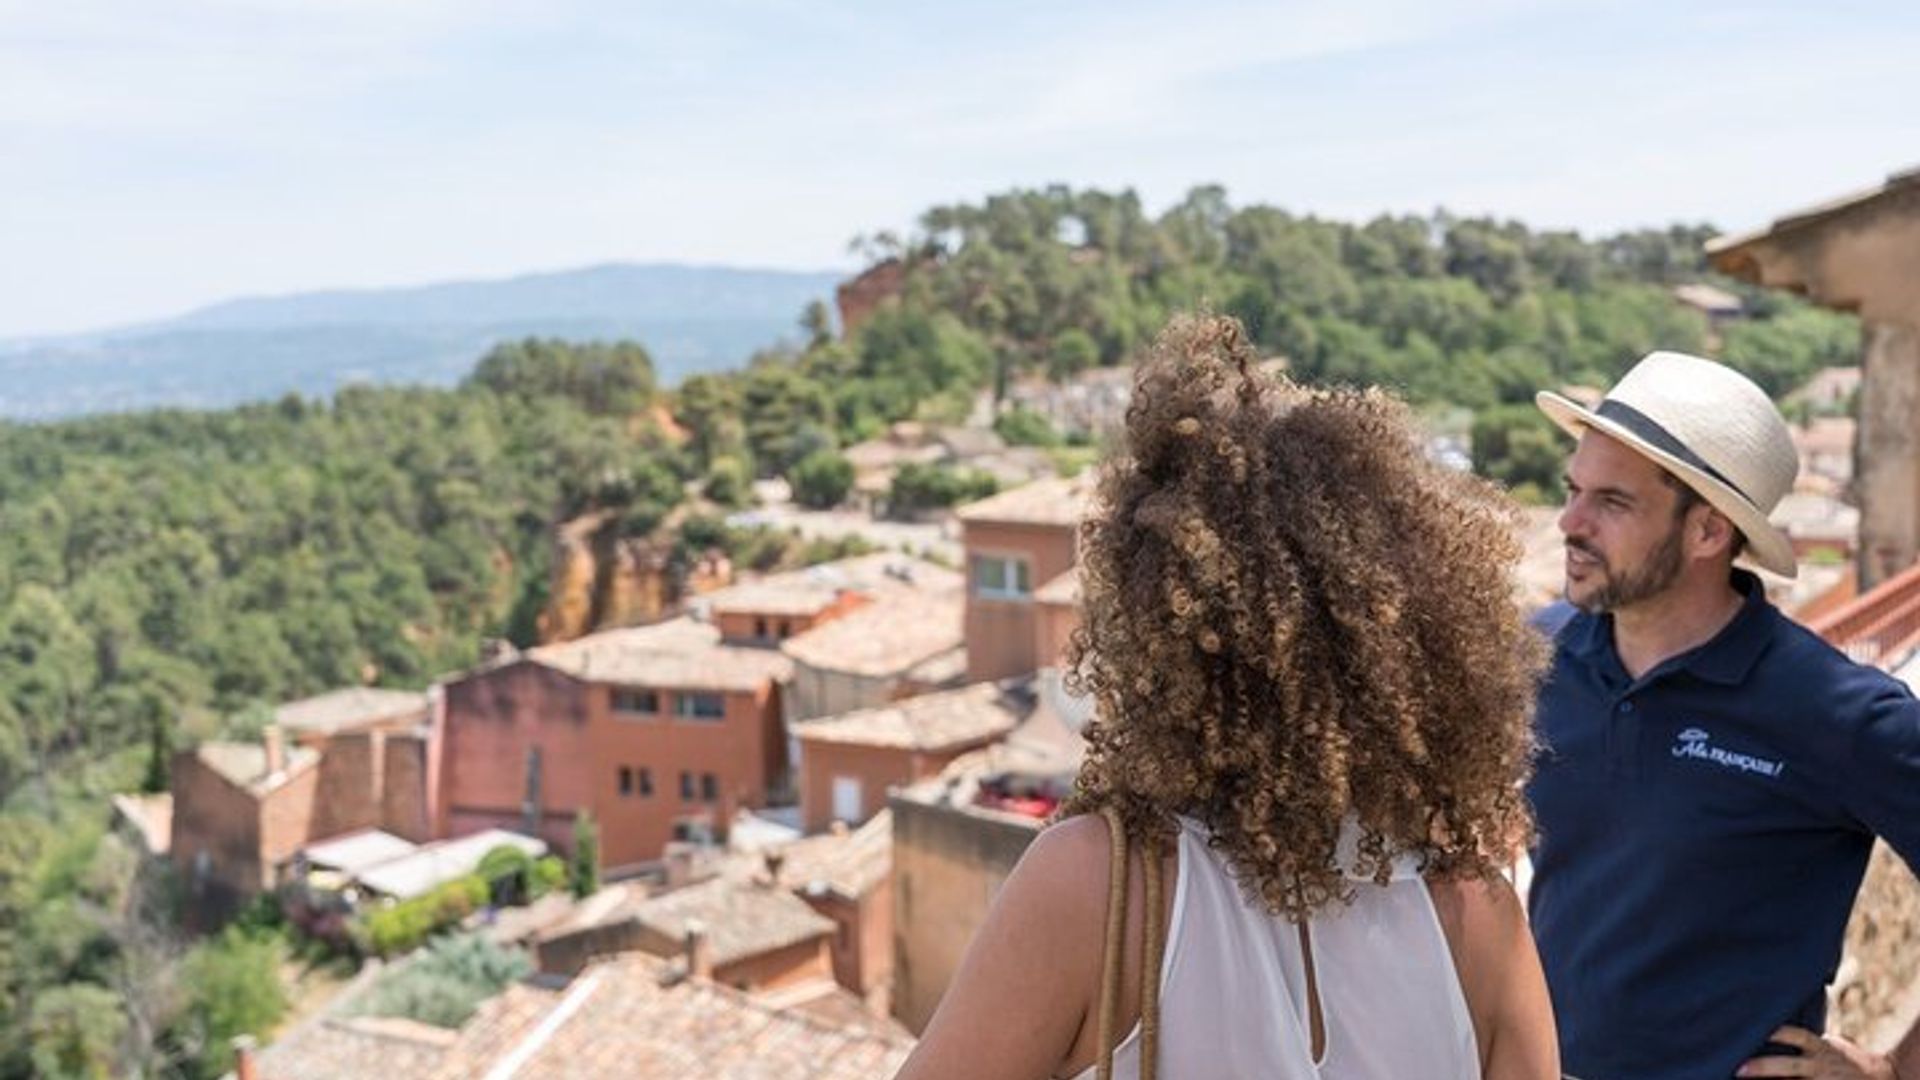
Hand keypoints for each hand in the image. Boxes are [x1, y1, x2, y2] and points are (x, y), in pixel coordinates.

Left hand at [1737, 1026, 1896, 1078]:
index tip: (1758, 1030)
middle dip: (1765, 1067)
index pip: (1798, 1036)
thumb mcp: (1829, 1044)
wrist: (1882, 1077)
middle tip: (1739, 1069)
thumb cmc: (1843, 1058)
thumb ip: (1805, 1038)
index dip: (1778, 1032)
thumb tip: (1772, 1017)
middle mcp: (1821, 1065)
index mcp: (1820, 1047)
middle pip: (1791, 1065)